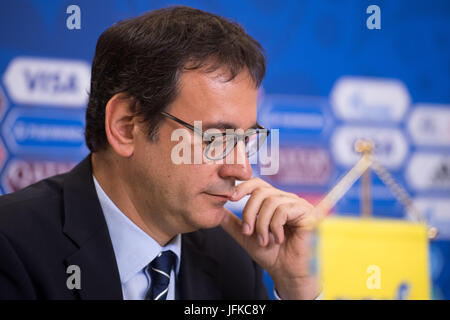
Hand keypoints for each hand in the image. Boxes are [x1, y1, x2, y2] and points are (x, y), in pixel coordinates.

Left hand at [220, 178, 319, 299]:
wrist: (286, 273)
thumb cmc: (270, 255)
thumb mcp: (246, 236)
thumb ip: (233, 223)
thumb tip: (217, 211)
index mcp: (273, 201)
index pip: (257, 184)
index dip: (243, 187)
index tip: (230, 198)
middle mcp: (286, 199)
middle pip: (261, 191)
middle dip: (249, 212)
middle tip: (247, 232)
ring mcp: (298, 205)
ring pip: (271, 201)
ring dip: (262, 224)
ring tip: (263, 241)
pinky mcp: (308, 213)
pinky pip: (283, 210)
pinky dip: (275, 227)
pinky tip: (278, 239)